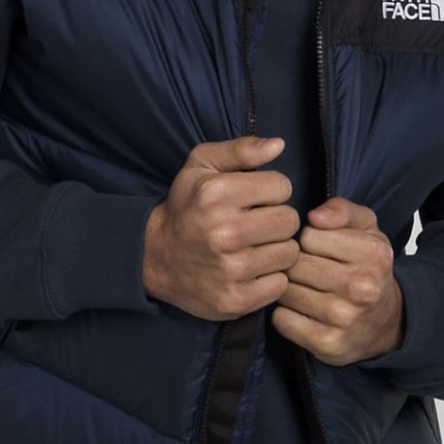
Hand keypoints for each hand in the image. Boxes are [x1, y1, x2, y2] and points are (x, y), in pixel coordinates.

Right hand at [144, 136, 300, 319]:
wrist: (154, 257)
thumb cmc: (186, 208)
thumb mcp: (202, 166)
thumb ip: (240, 150)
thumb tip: (279, 144)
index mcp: (216, 194)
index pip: (283, 187)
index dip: (271, 191)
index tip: (253, 200)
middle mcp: (224, 232)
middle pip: (289, 220)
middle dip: (276, 220)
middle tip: (255, 225)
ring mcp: (230, 269)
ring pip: (289, 253)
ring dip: (276, 249)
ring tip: (253, 247)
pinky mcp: (236, 299)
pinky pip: (280, 283)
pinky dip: (270, 278)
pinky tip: (251, 270)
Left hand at [271, 197, 404, 365]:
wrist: (385, 323)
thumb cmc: (367, 268)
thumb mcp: (366, 229)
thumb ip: (341, 209)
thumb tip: (315, 218)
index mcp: (374, 254)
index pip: (310, 235)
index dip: (309, 241)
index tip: (321, 251)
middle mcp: (362, 287)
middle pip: (295, 264)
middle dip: (296, 265)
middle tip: (310, 273)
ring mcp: (344, 318)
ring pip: (285, 290)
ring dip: (288, 289)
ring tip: (306, 291)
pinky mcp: (326, 344)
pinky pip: (281, 319)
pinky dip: (285, 315)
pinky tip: (302, 312)